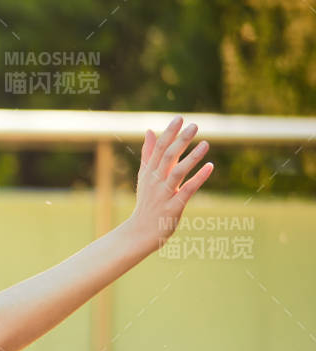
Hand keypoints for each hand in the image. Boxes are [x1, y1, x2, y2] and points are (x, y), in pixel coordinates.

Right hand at [126, 115, 212, 252]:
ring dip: (191, 158)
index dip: (168, 133)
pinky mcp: (173, 207)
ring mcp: (163, 194)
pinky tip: (210, 167)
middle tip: (194, 125)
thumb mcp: (144, 176)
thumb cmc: (146, 203)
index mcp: (149, 173)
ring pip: (176, 173)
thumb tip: (149, 131)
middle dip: (180, 141)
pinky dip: (198, 178)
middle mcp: (154, 182)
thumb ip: (148, 153)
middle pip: (167, 158)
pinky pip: (186, 191)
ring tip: (206, 144)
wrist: (140, 232)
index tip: (179, 118)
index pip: (157, 149)